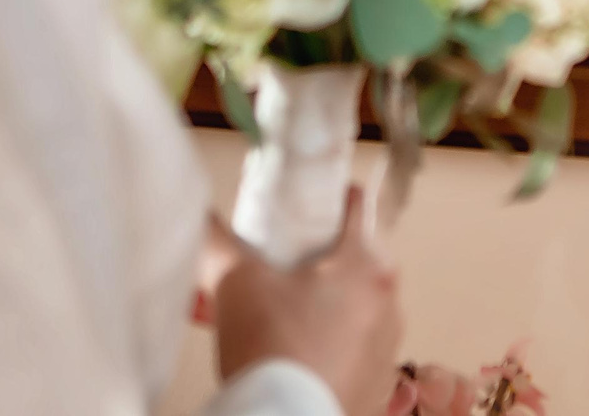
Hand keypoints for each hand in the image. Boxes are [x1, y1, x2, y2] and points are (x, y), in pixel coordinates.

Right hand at [214, 185, 403, 415]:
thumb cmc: (271, 348)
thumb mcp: (236, 281)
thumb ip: (218, 241)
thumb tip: (199, 214)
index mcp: (366, 267)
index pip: (358, 209)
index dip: (332, 199)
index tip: (311, 201)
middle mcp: (389, 305)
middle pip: (359, 263)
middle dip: (324, 263)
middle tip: (285, 268)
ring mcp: (386, 350)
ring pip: (359, 312)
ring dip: (329, 310)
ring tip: (285, 319)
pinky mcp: (376, 389)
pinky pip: (356, 356)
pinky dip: (332, 351)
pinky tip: (299, 357)